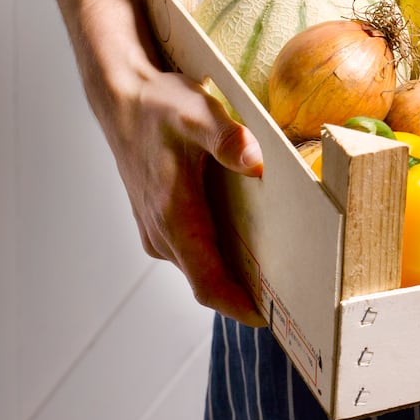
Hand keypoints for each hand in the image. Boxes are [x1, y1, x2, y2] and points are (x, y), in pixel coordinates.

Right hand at [106, 66, 266, 326]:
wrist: (122, 100)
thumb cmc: (160, 107)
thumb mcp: (197, 113)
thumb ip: (226, 137)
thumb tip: (254, 161)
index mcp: (174, 218)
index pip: (207, 282)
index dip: (238, 305)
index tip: (271, 319)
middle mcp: (163, 234)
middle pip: (209, 283)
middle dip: (248, 297)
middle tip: (297, 303)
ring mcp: (159, 232)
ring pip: (202, 269)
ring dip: (237, 279)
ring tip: (286, 279)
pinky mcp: (162, 224)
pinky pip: (196, 254)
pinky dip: (223, 258)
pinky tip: (257, 248)